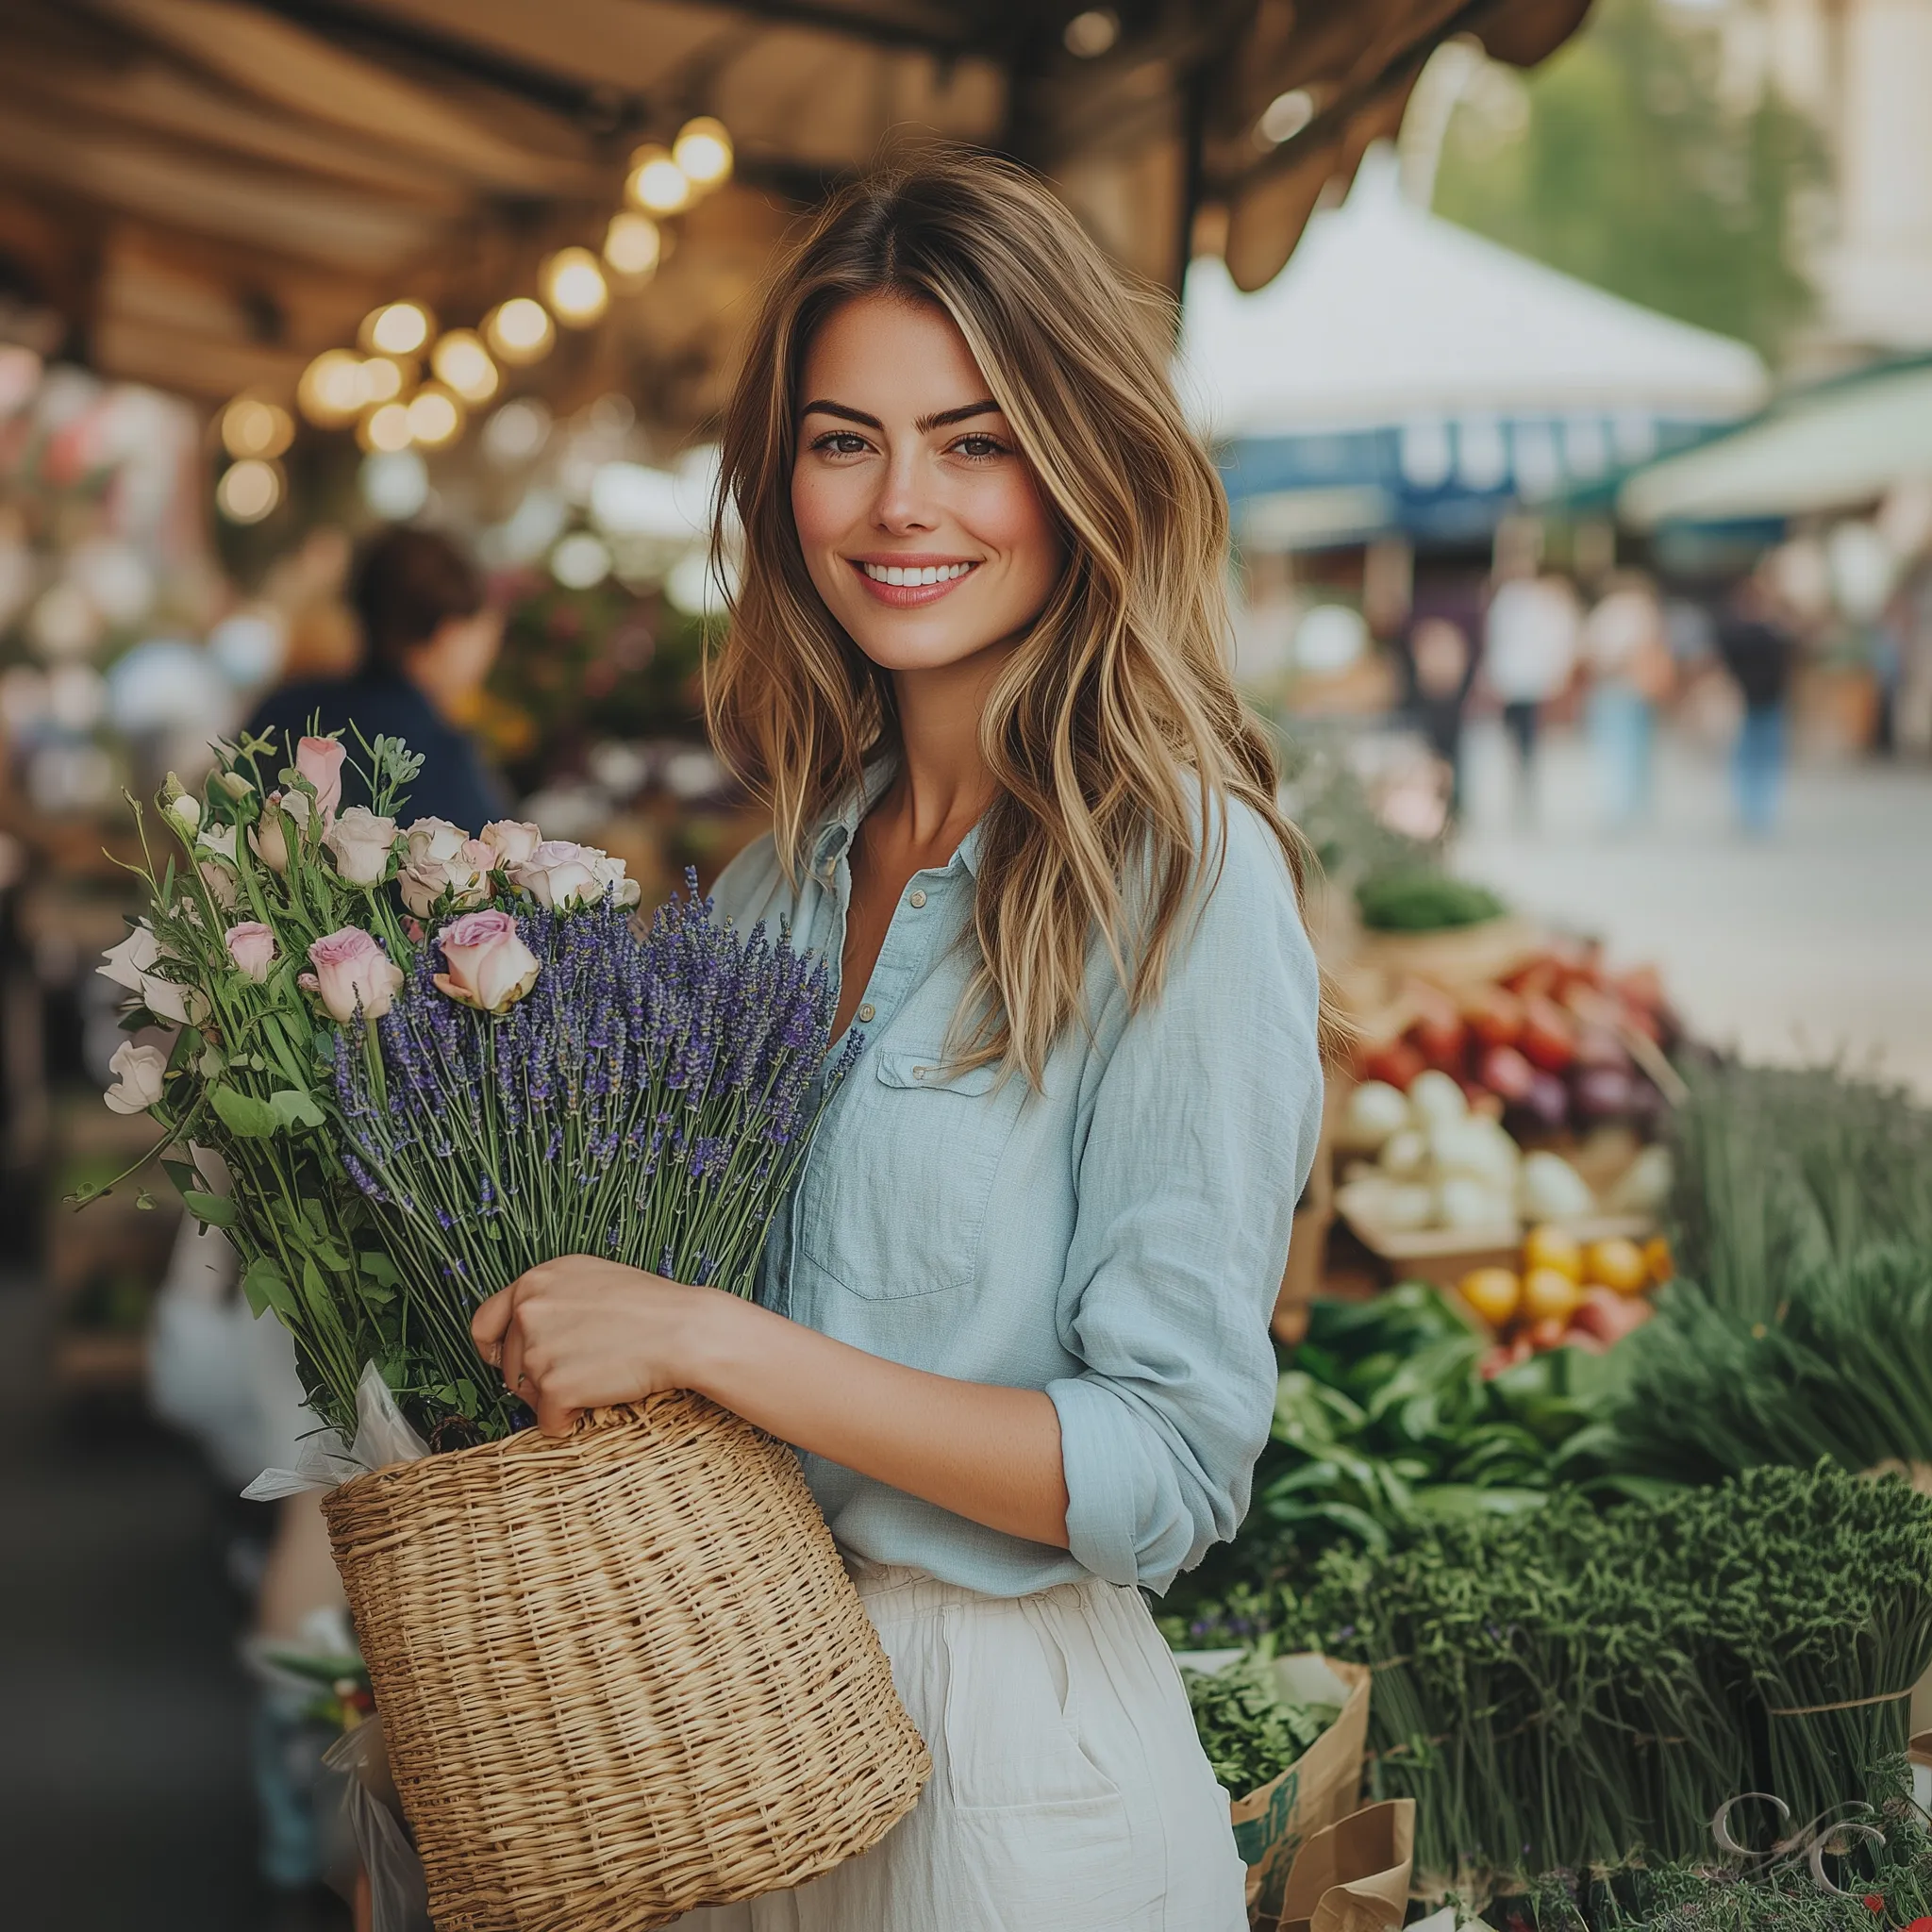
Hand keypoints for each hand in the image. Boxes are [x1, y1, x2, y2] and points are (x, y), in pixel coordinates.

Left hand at [471, 1257, 725, 1435]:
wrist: (684, 1331)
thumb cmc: (650, 1306)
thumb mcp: (591, 1279)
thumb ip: (551, 1297)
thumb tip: (526, 1326)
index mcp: (536, 1280)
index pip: (483, 1323)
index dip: (496, 1350)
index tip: (509, 1363)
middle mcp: (528, 1311)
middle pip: (508, 1367)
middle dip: (536, 1380)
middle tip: (579, 1374)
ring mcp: (539, 1349)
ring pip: (528, 1396)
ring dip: (556, 1399)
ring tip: (597, 1379)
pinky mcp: (555, 1386)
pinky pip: (548, 1421)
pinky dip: (570, 1420)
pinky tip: (599, 1399)